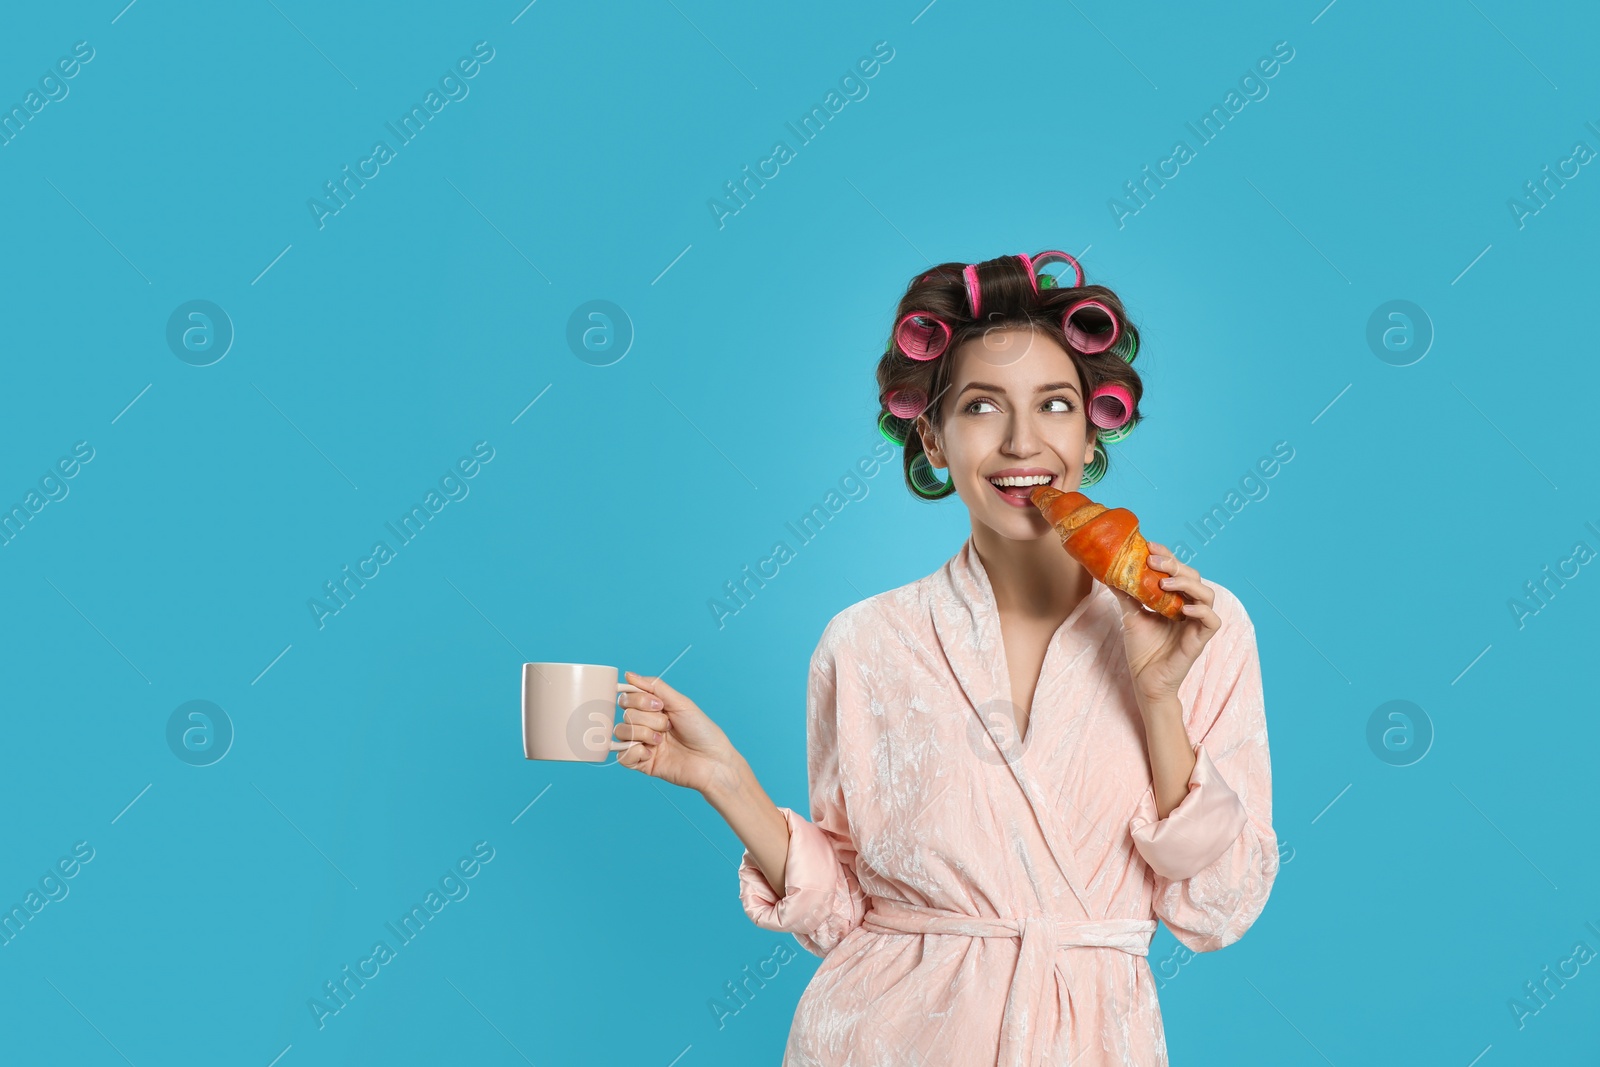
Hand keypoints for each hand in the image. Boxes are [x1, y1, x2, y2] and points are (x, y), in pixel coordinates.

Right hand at [612, 670, 739, 794]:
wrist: (712, 761)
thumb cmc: (702, 731)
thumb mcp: (681, 703)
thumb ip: (654, 687)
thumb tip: (629, 674)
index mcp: (653, 709)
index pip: (628, 697)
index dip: (639, 699)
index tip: (659, 705)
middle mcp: (645, 725)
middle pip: (625, 714)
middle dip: (649, 719)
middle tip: (668, 726)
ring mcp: (642, 744)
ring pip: (620, 732)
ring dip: (643, 734)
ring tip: (661, 741)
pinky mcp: (641, 763)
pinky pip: (622, 755)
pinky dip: (635, 752)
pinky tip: (651, 753)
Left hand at [1108, 542, 1220, 704]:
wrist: (1144, 681)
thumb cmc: (1142, 650)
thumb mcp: (1130, 616)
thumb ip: (1126, 594)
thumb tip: (1108, 570)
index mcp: (1176, 599)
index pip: (1178, 570)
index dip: (1168, 556)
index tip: (1150, 545)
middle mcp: (1189, 607)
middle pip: (1194, 577)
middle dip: (1175, 565)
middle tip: (1153, 561)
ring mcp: (1196, 623)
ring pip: (1207, 594)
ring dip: (1187, 584)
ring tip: (1165, 583)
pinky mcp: (1201, 639)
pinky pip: (1212, 620)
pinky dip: (1201, 610)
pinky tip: (1183, 608)